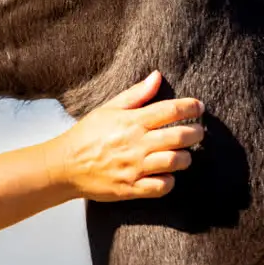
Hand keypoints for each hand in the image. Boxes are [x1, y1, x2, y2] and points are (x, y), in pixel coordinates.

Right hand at [43, 71, 203, 201]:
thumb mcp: (109, 108)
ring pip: (175, 162)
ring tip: (185, 154)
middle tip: (198, 131)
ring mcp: (134, 167)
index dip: (190, 107)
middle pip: (178, 137)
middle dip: (196, 133)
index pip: (169, 110)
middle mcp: (135, 144)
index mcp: (131, 121)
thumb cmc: (87, 134)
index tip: (199, 107)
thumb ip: (136, 94)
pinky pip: (161, 187)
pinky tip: (167, 174)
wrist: (65, 165)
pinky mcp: (131, 188)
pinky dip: (170, 181)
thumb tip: (157, 76)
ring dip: (186, 158)